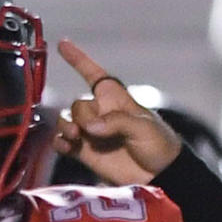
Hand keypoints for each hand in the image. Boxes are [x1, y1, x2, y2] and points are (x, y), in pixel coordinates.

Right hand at [50, 39, 182, 187]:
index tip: (63, 44)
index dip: (79, 59)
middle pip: (78, 105)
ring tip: (74, 136)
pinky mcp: (85, 153)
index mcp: (116, 100)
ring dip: (66, 127)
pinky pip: (63, 142)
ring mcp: (91, 134)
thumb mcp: (143, 127)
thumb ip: (116, 122)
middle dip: (81, 115)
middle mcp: (101, 114)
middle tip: (93, 130)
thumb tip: (89, 128)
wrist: (161, 177)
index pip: (94, 75)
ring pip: (67, 121)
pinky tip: (66, 145)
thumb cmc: (159, 145)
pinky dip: (60, 142)